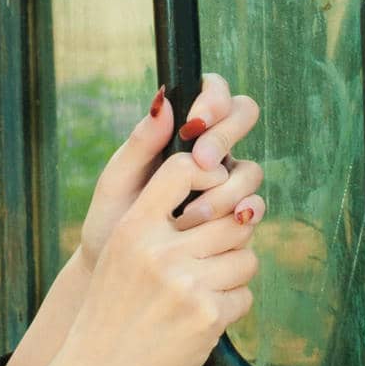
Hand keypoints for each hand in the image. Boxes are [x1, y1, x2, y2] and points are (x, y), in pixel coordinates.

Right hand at [3, 73, 265, 365]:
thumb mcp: (119, 256)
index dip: (210, 177)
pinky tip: (199, 320)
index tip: (210, 200)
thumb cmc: (110, 313)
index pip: (184, 169)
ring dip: (233, 274)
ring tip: (203, 292)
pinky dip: (229, 308)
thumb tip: (235, 203)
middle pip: (230, 218)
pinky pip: (244, 296)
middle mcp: (159, 252)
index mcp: (132, 229)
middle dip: (229, 239)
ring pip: (246, 258)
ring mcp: (186, 284)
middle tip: (209, 260)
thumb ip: (159, 225)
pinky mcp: (208, 316)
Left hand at [77, 72, 263, 271]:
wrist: (116, 272)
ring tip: (193, 213)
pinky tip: (236, 219)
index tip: (195, 124)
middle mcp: (208, 153)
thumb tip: (164, 100)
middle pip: (242, 118)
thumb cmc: (110, 220)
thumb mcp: (117, 181)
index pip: (213, 93)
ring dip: (229, 185)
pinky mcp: (232, 218)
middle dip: (225, 136)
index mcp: (180, 134)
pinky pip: (254, 206)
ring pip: (249, 169)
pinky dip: (250, 209)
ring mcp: (224, 185)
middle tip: (202, 161)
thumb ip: (140, 142)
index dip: (214, 99)